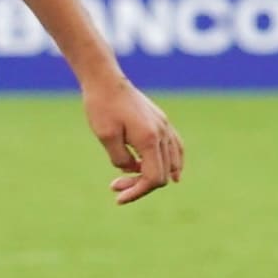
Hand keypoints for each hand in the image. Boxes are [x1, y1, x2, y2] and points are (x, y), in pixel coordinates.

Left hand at [82, 75, 183, 204]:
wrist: (105, 80)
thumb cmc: (102, 107)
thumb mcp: (106, 137)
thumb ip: (121, 160)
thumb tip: (131, 170)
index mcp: (149, 139)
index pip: (153, 178)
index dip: (137, 192)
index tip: (118, 197)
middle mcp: (162, 133)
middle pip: (162, 174)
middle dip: (139, 185)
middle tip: (114, 186)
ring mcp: (165, 126)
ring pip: (171, 163)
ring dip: (152, 175)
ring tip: (133, 182)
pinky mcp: (162, 121)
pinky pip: (175, 148)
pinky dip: (173, 163)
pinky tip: (172, 172)